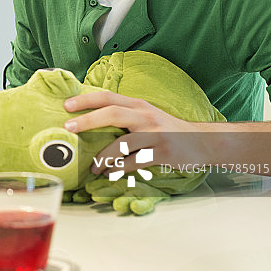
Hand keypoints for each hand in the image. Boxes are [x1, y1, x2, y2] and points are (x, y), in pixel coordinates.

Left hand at [62, 91, 213, 174]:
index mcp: (138, 105)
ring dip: (103, 157)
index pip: (108, 97)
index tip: (66, 106)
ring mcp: (155, 134)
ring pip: (122, 143)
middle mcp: (146, 116)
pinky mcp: (162, 153)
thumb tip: (88, 121)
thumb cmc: (167, 129)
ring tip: (93, 167)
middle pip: (112, 113)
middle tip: (68, 128)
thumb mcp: (146, 115)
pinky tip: (110, 174)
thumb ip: (123, 115)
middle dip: (88, 121)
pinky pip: (135, 162)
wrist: (203, 141)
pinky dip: (119, 169)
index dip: (86, 100)